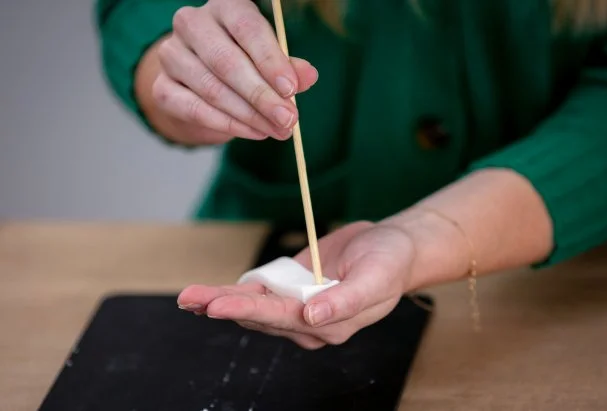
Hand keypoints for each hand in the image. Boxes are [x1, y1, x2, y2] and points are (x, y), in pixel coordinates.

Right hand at [135, 0, 318, 144]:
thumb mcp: (269, 61)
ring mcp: (172, 55)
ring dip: (249, 116)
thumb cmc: (243, 64)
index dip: (271, 61)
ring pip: (212, 89)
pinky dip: (227, 125)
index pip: (247, 29)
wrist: (199, 86)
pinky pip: (195, 110)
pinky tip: (253, 133)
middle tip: (288, 120)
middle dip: (261, 96)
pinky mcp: (162, 88)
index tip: (291, 90)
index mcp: (224, 7)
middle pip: (226, 61)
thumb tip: (309, 76)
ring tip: (277, 131)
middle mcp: (192, 24)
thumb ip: (288, 67)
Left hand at [177, 221, 420, 349]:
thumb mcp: (375, 278)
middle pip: (259, 315)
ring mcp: (298, 307)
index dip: (248, 310)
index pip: (282, 319)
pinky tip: (208, 294)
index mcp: (329, 325)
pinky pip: (259, 293)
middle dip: (223, 307)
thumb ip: (346, 300)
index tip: (218, 305)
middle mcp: (309, 322)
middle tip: (190, 299)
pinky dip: (234, 292)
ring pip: (253, 307)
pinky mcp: (292, 290)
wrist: (391, 247)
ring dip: (220, 301)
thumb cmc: (389, 262)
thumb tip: (312, 318)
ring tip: (189, 296)